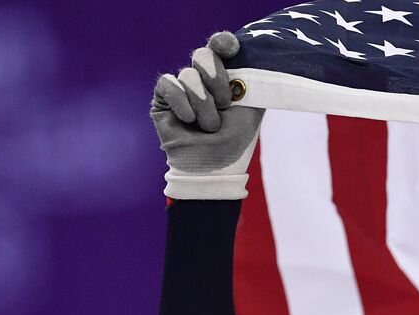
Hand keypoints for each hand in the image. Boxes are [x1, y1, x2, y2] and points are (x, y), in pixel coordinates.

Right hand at [151, 32, 263, 199]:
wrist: (214, 167)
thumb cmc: (235, 141)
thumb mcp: (252, 108)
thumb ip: (252, 81)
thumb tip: (255, 56)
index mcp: (225, 76)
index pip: (220, 47)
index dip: (223, 42)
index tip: (231, 49)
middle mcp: (202, 79)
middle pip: (203, 55)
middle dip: (216, 78)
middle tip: (225, 103)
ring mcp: (182, 87)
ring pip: (188, 75)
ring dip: (204, 105)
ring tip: (210, 127)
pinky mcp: (162, 99)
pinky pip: (169, 85)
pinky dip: (182, 103)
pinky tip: (188, 120)